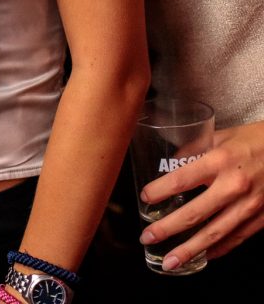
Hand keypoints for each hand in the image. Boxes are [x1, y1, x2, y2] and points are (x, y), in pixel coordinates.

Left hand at [140, 121, 263, 266]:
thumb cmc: (254, 140)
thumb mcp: (222, 135)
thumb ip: (195, 147)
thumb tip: (172, 160)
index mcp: (220, 160)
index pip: (182, 179)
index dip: (160, 190)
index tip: (145, 198)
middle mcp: (233, 186)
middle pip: (195, 213)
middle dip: (168, 228)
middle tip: (147, 237)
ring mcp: (249, 205)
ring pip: (214, 234)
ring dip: (189, 250)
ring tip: (169, 262)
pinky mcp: (261, 218)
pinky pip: (235, 239)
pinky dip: (217, 250)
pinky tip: (203, 257)